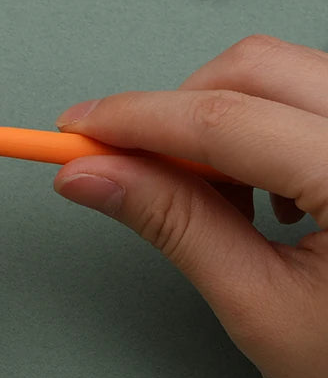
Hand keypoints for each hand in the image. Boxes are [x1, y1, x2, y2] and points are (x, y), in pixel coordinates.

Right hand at [52, 34, 327, 377]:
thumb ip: (172, 223)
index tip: (73, 131)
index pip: (221, 120)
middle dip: (178, 109)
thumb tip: (89, 174)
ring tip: (213, 194)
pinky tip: (264, 190)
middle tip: (128, 163)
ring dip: (220, 117)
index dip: (132, 120)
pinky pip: (311, 94)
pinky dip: (261, 126)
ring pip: (282, 73)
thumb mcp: (262, 308)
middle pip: (254, 69)